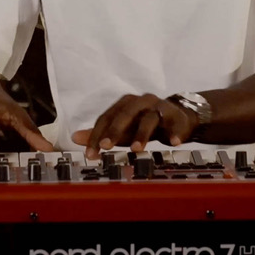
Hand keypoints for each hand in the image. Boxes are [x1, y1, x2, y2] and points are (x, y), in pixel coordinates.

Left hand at [70, 93, 197, 159]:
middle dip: (115, 130)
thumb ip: (103, 133)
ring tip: (136, 149)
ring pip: (150, 118)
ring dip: (142, 133)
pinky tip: (174, 142)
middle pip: (126, 113)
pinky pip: (176, 124)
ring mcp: (161, 107)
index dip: (97, 134)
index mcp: (126, 103)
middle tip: (106, 147)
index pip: (107, 117)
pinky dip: (175, 133)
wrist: (180, 118)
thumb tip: (75, 138)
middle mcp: (142, 101)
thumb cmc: (147, 123)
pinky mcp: (178, 117)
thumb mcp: (124, 128)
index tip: (90, 153)